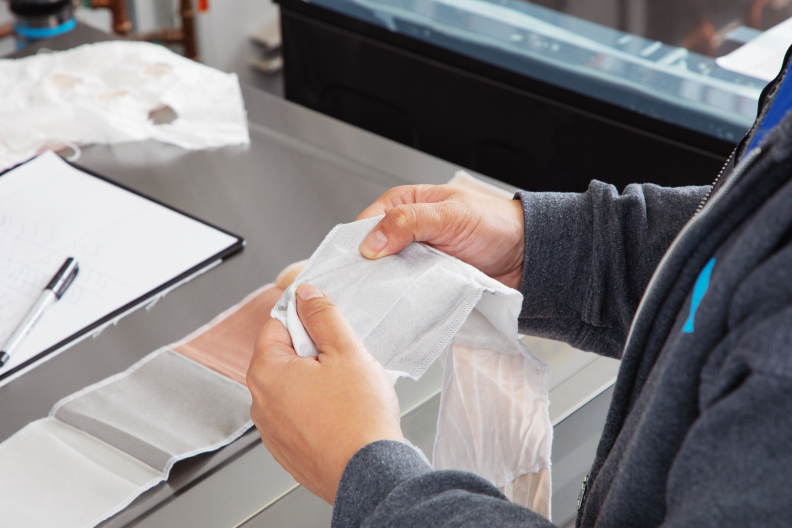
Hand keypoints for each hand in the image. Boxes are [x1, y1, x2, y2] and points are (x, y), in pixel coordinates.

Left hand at [247, 284, 402, 503]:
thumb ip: (323, 315)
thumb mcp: (346, 350)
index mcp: (266, 371)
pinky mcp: (287, 451)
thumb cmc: (358, 418)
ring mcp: (272, 431)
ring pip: (292, 387)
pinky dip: (317, 410)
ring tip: (346, 392)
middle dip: (313, 352)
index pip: (276, 324)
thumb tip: (306, 294)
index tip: (326, 324)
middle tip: (343, 361)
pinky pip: (298, 416)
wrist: (369, 473)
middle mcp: (260, 403)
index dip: (305, 318)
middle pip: (283, 356)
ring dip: (315, 382)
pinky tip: (342, 414)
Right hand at [357, 185, 524, 289]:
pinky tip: (400, 304)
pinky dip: (403, 297)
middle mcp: (405, 232)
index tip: (356, 264)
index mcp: (404, 204)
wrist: (526, 256)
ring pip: (386, 275)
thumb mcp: (449, 215)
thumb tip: (372, 241)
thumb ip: (409, 222)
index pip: (366, 223)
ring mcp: (415, 258)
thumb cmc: (494, 224)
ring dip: (385, 286)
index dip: (358, 243)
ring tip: (380, 299)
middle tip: (364, 288)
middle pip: (372, 253)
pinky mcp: (426, 281)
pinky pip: (406, 290)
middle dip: (368, 270)